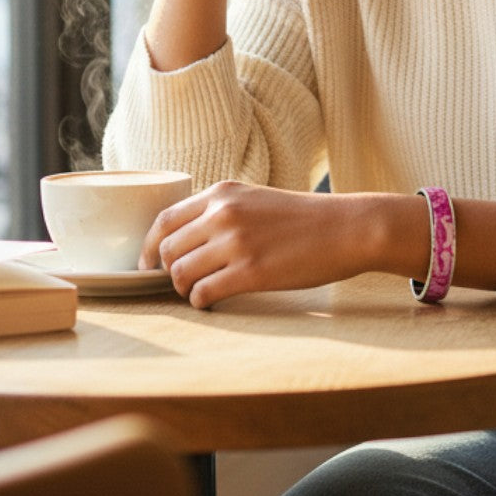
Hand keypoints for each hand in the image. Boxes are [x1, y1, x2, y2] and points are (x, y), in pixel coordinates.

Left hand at [140, 182, 405, 308]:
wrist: (347, 229)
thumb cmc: (306, 219)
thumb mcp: (257, 199)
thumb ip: (222, 210)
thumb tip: (188, 238)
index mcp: (222, 194)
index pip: (164, 220)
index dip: (148, 247)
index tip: (148, 264)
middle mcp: (223, 215)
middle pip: (167, 251)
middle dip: (168, 272)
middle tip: (182, 283)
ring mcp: (236, 244)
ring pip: (181, 274)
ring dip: (185, 289)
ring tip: (200, 292)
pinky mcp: (251, 273)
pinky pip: (204, 293)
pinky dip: (201, 302)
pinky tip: (213, 302)